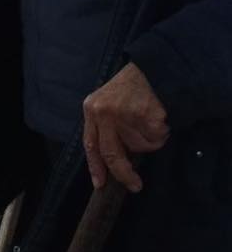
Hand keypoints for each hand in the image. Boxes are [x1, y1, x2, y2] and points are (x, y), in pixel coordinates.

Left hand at [82, 62, 169, 193]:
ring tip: (150, 123)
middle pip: (112, 153)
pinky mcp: (145, 114)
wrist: (154, 66)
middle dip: (124, 173)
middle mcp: (104, 112)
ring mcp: (124, 113)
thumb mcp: (107, 101)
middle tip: (135, 185)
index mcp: (92, 109)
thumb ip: (104, 126)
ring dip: (149, 141)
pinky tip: (159, 117)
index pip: (90, 144)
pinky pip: (156, 137)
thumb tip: (111, 161)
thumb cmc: (131, 87)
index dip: (95, 166)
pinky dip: (161, 133)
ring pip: (139, 146)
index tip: (100, 183)